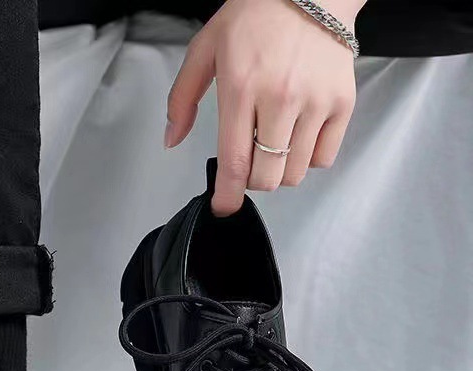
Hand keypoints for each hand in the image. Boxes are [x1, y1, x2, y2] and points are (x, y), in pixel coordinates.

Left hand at [166, 0, 361, 215]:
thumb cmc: (256, 15)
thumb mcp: (205, 49)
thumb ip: (182, 98)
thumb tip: (172, 139)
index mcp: (241, 87)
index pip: (234, 162)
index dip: (227, 195)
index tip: (223, 207)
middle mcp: (280, 97)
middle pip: (267, 177)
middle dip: (252, 181)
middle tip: (249, 162)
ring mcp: (316, 101)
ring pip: (295, 173)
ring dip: (280, 171)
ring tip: (273, 143)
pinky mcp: (342, 102)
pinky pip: (324, 157)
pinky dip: (308, 158)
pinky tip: (297, 135)